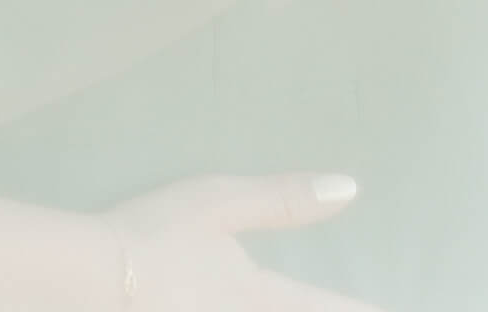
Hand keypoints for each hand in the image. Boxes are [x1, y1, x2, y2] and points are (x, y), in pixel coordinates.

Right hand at [107, 172, 376, 307]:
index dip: (366, 308)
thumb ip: (283, 200)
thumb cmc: (153, 234)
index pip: (333, 309)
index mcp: (264, 297)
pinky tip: (232, 311)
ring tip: (281, 304)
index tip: (400, 304)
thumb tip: (351, 188)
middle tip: (360, 307)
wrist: (88, 283)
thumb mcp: (217, 202)